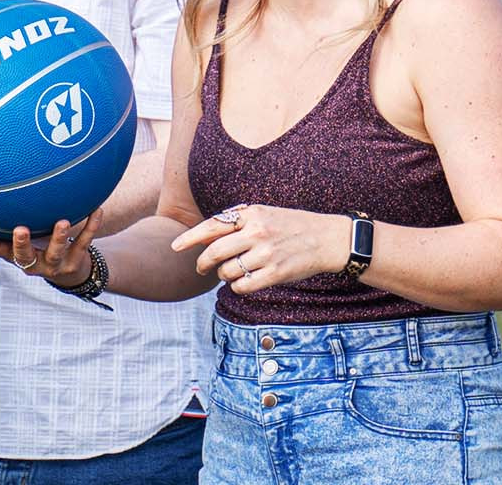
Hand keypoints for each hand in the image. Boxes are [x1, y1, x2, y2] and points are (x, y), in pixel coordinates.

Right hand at [0, 213, 100, 288]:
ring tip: (62, 222)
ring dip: (59, 237)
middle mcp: (34, 264)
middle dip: (21, 244)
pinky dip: (91, 226)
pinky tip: (97, 210)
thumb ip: (14, 218)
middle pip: (25, 257)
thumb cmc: (41, 246)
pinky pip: (84, 242)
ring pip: (56, 252)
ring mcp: (56, 264)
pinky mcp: (76, 261)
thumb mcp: (26, 237)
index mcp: (18, 257)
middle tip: (20, 229)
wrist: (71, 272)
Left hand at [169, 204, 346, 295]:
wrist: (327, 239)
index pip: (212, 226)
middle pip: (214, 252)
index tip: (174, 247)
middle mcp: (257, 232)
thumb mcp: (265, 214)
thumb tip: (204, 235)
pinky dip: (237, 287)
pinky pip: (242, 286)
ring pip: (226, 272)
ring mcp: (266, 254)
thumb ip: (237, 222)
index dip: (189, 238)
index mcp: (252, 214)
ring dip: (223, 276)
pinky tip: (244, 281)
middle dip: (202, 264)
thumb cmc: (291, 226)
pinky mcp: (275, 274)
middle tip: (201, 269)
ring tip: (232, 272)